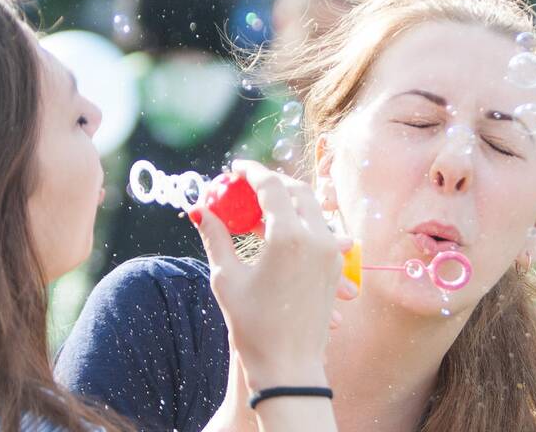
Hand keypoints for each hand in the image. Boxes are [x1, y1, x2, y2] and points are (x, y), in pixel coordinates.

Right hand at [192, 159, 354, 391]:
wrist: (288, 368)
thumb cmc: (252, 326)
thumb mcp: (226, 278)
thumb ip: (215, 237)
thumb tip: (199, 210)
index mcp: (288, 236)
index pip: (270, 186)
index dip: (250, 172)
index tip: (235, 168)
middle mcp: (316, 238)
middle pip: (296, 189)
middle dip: (271, 183)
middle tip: (246, 188)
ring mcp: (331, 252)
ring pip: (312, 208)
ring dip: (287, 202)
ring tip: (259, 215)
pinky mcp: (335, 266)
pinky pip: (321, 229)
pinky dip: (300, 222)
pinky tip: (278, 235)